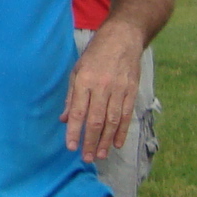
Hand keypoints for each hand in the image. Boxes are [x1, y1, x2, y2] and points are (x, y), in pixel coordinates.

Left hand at [62, 28, 140, 161]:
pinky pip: (126, 115)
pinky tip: (116, 144)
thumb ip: (72, 97)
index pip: (78, 112)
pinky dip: (121, 131)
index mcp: (85, 81)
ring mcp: (119, 89)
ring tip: (100, 155)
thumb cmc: (96, 55)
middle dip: (90, 141)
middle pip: (95, 120)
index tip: (71, 147)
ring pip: (112, 121)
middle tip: (87, 158)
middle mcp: (102, 87)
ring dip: (105, 140)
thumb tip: (65, 119)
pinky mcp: (131, 91)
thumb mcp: (77, 70)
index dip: (74, 131)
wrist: (123, 38)